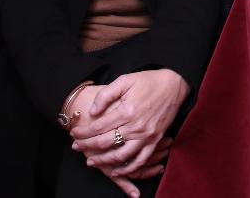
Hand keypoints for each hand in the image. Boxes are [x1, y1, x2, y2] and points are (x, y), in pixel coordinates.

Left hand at [69, 69, 188, 189]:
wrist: (175, 84)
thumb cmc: (149, 81)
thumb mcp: (125, 80)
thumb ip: (106, 94)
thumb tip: (92, 112)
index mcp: (127, 111)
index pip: (98, 127)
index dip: (83, 132)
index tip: (74, 133)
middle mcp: (136, 126)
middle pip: (105, 143)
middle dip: (87, 146)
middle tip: (76, 147)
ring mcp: (146, 135)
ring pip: (120, 156)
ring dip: (103, 161)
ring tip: (91, 161)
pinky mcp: (155, 140)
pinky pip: (140, 160)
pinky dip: (128, 169)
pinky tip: (117, 170)